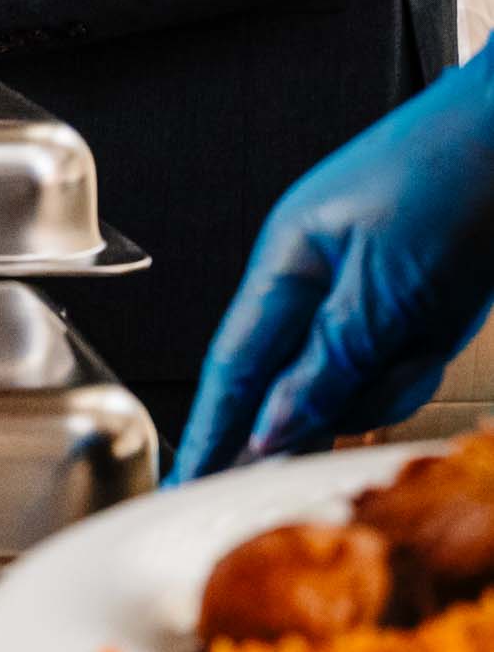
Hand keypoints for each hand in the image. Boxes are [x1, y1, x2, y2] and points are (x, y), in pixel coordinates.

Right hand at [170, 48, 493, 480]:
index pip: (232, 368)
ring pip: (350, 383)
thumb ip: (327, 363)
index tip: (189, 483)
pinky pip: (397, 368)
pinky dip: (414, 368)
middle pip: (291, 384)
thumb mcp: (386, 284)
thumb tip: (274, 427)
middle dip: (319, 406)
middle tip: (321, 433)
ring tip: (419, 336)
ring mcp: (370, 293)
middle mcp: (321, 280)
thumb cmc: (464, 169)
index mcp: (289, 261)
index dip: (209, 431)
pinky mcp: (417, 305)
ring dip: (386, 382)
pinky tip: (435, 334)